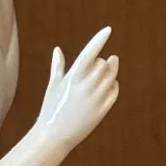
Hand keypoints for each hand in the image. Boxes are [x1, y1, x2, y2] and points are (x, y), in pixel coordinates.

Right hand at [36, 26, 118, 150]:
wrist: (55, 136)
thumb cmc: (51, 108)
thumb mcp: (53, 86)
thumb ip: (58, 66)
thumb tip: (57, 49)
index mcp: (72, 77)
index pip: (89, 52)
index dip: (99, 39)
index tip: (108, 29)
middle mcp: (86, 86)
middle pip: (103, 64)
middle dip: (101, 63)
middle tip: (97, 65)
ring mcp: (96, 98)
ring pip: (111, 77)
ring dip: (110, 72)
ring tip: (105, 72)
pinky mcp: (102, 110)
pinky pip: (114, 91)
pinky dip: (113, 86)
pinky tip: (109, 85)